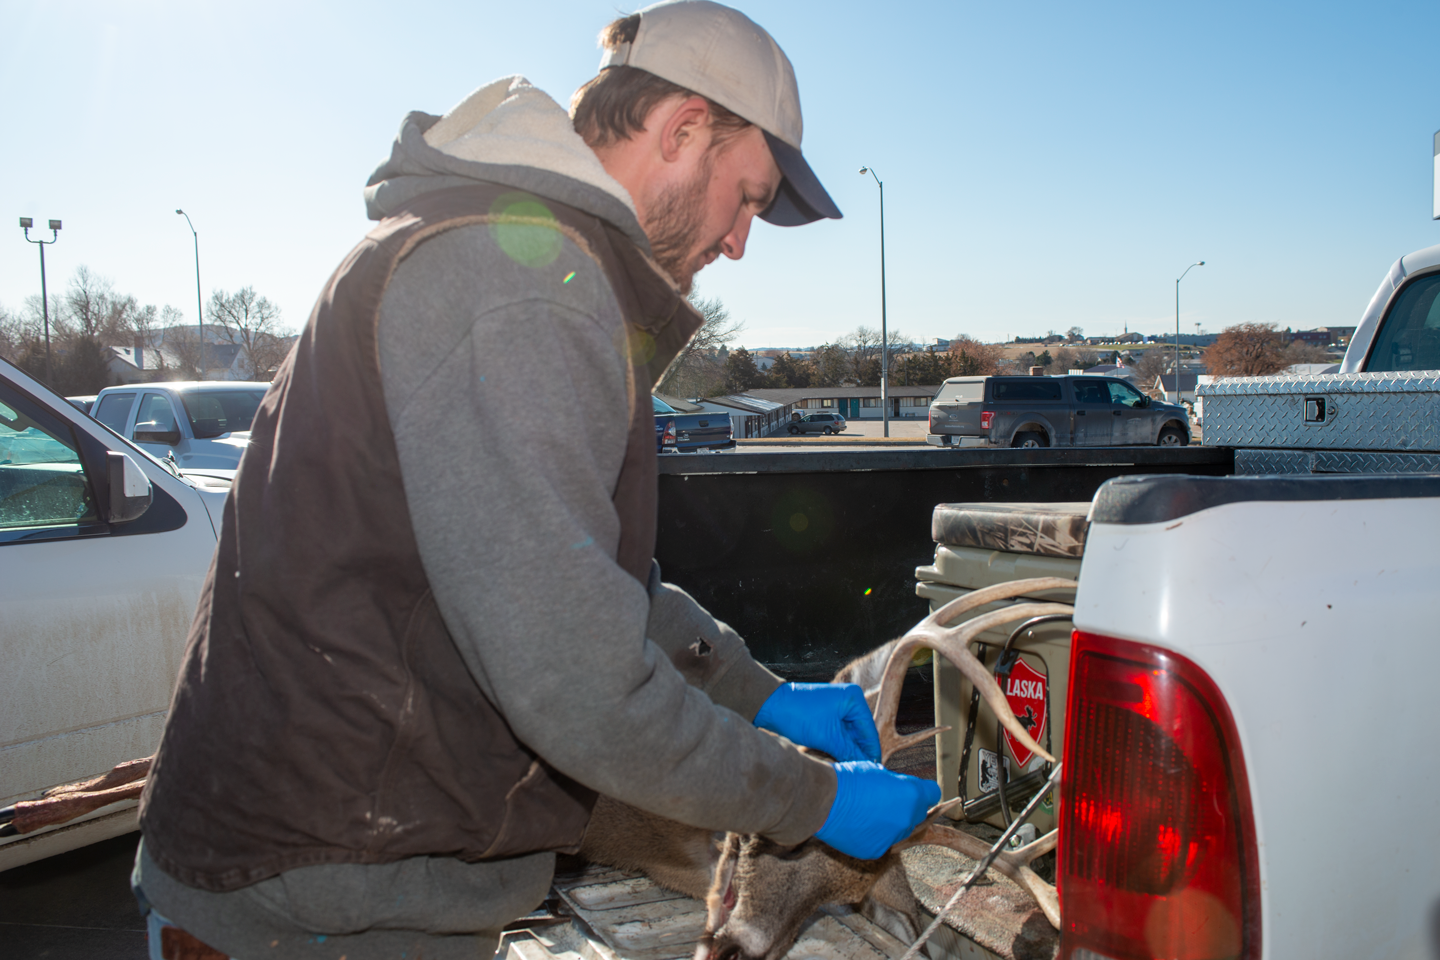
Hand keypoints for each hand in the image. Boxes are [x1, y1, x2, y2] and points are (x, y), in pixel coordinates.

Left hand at [753, 682, 881, 761]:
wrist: (770, 706)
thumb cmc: (798, 715)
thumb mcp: (828, 738)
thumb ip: (850, 752)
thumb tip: (867, 767)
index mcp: (853, 698)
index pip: (868, 732)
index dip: (871, 754)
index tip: (873, 773)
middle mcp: (848, 700)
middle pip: (859, 735)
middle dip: (857, 754)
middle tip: (860, 776)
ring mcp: (837, 707)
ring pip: (848, 737)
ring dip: (846, 752)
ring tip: (848, 771)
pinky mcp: (826, 715)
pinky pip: (838, 734)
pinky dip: (837, 747)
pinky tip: (836, 762)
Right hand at [814, 761, 940, 859]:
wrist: (823, 800)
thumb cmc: (848, 780)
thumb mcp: (879, 771)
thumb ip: (898, 784)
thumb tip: (901, 790)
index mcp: (911, 795)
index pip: (933, 793)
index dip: (922, 790)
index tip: (912, 789)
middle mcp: (907, 818)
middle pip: (917, 814)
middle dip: (905, 807)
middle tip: (883, 798)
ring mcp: (893, 837)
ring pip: (900, 829)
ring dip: (890, 822)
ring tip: (866, 811)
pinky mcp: (877, 850)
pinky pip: (883, 842)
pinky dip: (875, 835)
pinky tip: (859, 824)